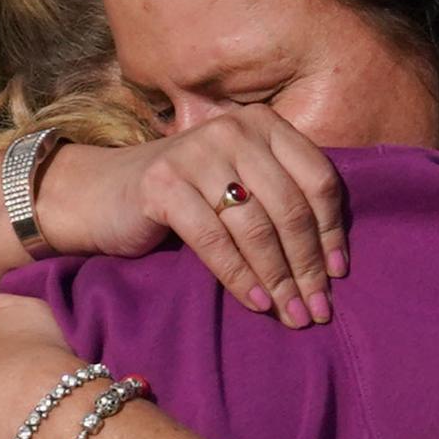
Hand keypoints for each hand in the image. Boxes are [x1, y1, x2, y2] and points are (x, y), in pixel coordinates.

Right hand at [35, 110, 347, 324]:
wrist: (99, 196)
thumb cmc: (182, 198)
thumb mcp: (238, 184)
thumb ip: (280, 198)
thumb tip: (334, 262)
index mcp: (262, 124)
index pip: (318, 179)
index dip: (331, 232)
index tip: (339, 276)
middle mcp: (233, 130)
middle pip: (290, 207)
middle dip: (308, 266)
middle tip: (318, 310)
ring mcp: (197, 154)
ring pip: (256, 227)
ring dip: (278, 279)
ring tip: (291, 314)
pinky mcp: (164, 185)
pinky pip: (215, 241)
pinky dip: (240, 277)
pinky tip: (256, 304)